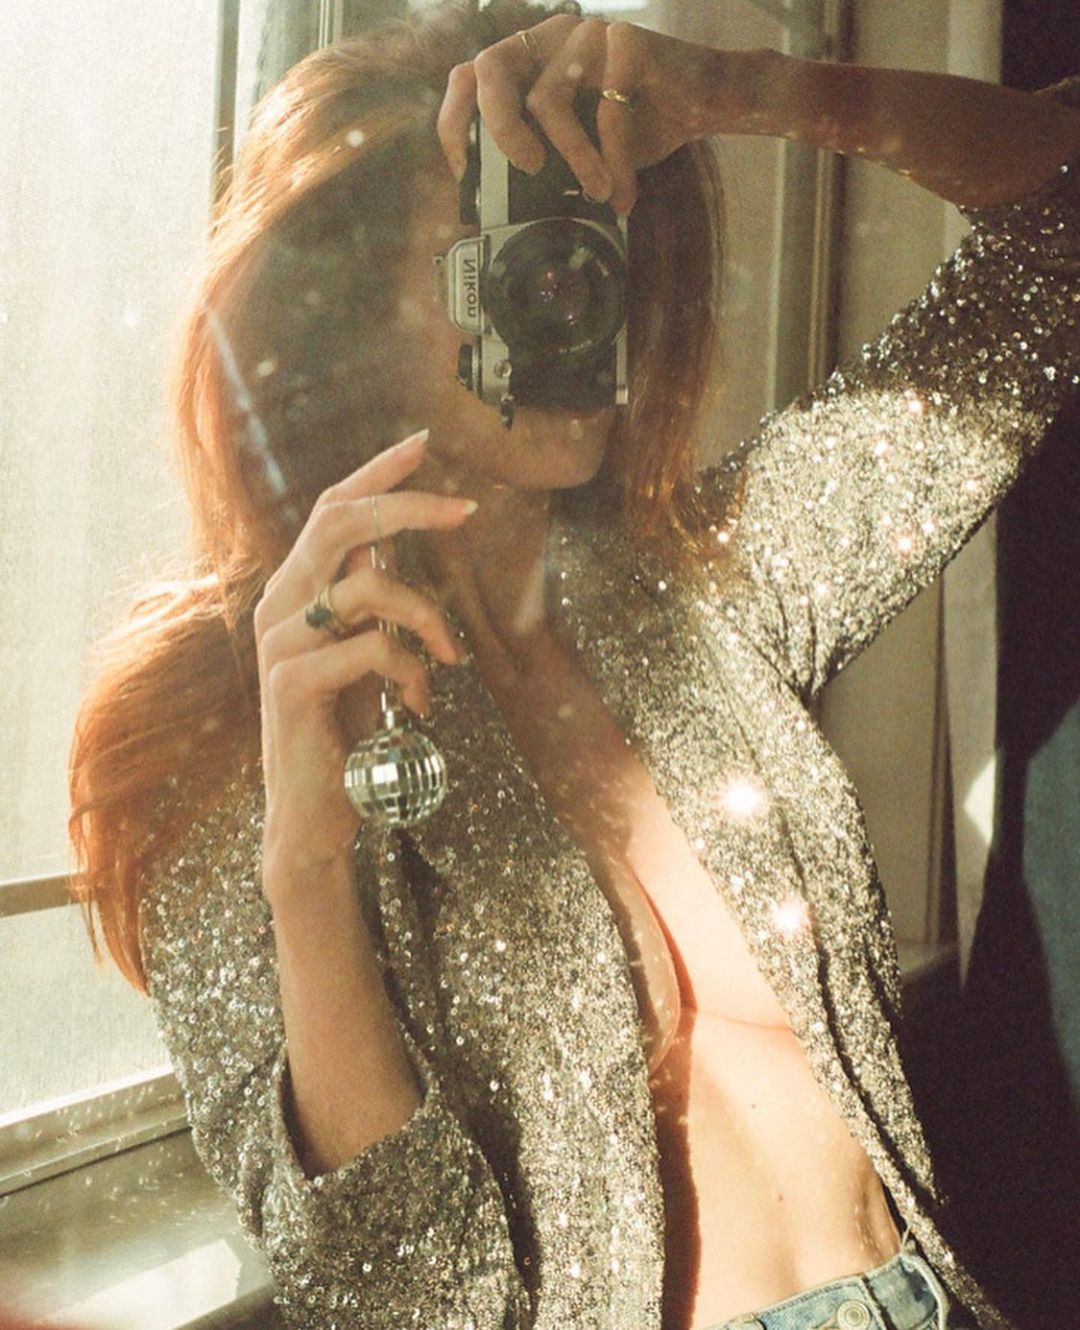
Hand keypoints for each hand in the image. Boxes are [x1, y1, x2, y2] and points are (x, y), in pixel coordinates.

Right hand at [253, 429, 477, 877]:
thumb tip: (387, 546)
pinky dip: (413, 670)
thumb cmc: (343, 729)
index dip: (374, 474)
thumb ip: (363, 601)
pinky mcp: (292, 682)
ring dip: (428, 618)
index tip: (421, 443)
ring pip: (368, 589)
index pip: (329, 511)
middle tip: (464, 508)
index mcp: (292, 592)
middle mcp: (276, 606)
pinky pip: (373, 648)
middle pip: (337, 523)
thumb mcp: (359, 652)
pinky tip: (422, 704)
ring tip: (449, 659)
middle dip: (405, 506)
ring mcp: (279, 643)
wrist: (314, 809)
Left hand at [437, 14, 730, 216]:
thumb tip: (497, 217)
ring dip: (571, 159)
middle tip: (525, 169)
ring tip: (595, 193)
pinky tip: (624, 193)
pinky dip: (614, 162)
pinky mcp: (626, 41)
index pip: (468, 77)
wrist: (705, 101)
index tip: (469, 174)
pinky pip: (606, 112)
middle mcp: (550, 37)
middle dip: (497, 127)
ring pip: (548, 96)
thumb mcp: (578, 149)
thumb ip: (540, 162)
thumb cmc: (637, 126)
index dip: (456, 123)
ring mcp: (586, 34)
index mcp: (529, 59)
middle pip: (491, 68)